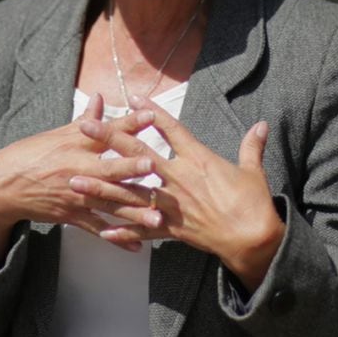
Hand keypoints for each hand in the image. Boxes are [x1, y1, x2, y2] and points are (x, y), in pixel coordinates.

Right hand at [0, 93, 158, 269]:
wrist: (2, 185)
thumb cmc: (30, 155)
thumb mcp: (56, 135)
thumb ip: (85, 119)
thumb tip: (101, 96)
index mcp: (75, 145)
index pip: (106, 132)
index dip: (129, 123)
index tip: (150, 116)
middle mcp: (78, 169)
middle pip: (109, 168)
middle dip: (131, 168)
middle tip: (153, 166)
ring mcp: (75, 194)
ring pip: (109, 203)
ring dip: (134, 211)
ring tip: (158, 218)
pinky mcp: (71, 215)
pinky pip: (98, 228)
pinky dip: (117, 239)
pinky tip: (137, 246)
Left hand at [71, 96, 283, 288]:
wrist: (254, 238)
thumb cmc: (254, 203)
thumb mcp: (253, 171)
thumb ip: (252, 146)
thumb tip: (262, 124)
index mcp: (198, 160)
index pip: (171, 130)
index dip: (151, 113)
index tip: (133, 98)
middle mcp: (179, 179)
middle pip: (138, 154)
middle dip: (110, 139)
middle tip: (85, 128)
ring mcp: (172, 204)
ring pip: (130, 193)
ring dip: (101, 188)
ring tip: (76, 181)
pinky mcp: (172, 228)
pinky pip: (143, 230)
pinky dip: (124, 232)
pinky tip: (102, 231)